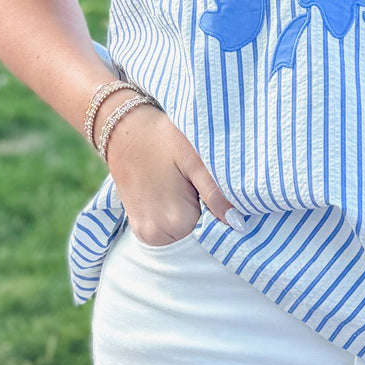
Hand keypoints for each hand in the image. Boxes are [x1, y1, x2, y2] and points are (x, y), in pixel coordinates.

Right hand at [103, 103, 247, 245]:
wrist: (125, 129)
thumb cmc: (164, 140)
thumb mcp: (195, 161)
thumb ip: (217, 195)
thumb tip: (239, 224)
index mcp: (177, 221)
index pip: (214, 231)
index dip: (220, 212)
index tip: (215, 191)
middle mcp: (157, 235)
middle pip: (197, 234)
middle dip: (205, 215)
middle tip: (199, 185)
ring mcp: (145, 235)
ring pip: (183, 234)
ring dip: (189, 217)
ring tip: (184, 187)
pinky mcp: (138, 228)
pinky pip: (167, 232)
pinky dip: (175, 218)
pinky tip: (173, 193)